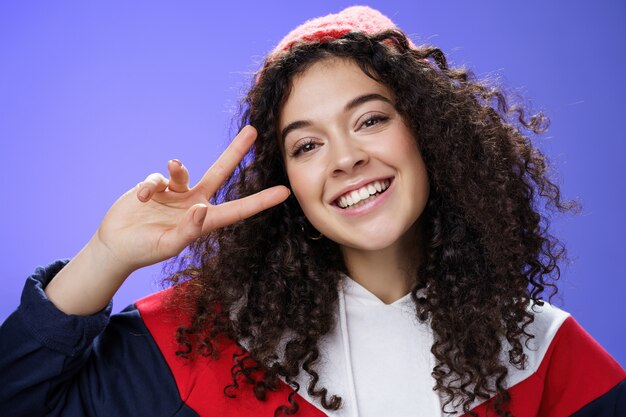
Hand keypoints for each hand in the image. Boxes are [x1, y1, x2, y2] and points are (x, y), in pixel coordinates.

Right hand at [92, 125, 289, 272]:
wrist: (115, 246)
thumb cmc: (144, 251)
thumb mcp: (168, 245)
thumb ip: (187, 230)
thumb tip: (202, 209)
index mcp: (204, 221)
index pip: (238, 209)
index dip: (261, 201)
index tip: (284, 192)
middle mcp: (194, 204)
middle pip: (220, 172)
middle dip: (235, 152)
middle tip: (253, 131)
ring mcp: (176, 194)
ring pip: (182, 171)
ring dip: (175, 171)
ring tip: (159, 188)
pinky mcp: (156, 188)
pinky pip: (157, 179)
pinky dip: (150, 186)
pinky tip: (141, 199)